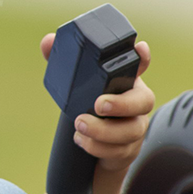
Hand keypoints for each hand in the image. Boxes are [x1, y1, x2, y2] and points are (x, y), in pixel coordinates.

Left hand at [38, 33, 154, 177]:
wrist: (95, 150)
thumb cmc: (86, 108)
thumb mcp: (74, 85)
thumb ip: (61, 62)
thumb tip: (47, 42)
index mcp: (124, 82)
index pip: (139, 66)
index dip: (142, 58)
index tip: (139, 48)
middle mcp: (136, 103)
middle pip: (145, 101)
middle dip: (122, 104)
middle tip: (98, 105)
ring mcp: (135, 127)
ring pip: (132, 131)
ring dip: (104, 131)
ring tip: (80, 126)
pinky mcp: (129, 150)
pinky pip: (120, 151)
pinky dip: (98, 147)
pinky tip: (81, 141)